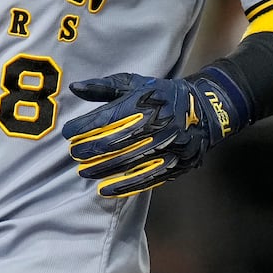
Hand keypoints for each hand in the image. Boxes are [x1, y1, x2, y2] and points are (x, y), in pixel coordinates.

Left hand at [60, 67, 246, 197]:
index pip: (106, 119)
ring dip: (101, 170)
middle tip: (73, 154)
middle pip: (114, 143)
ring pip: (127, 163)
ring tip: (83, 172)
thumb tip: (74, 88)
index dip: (84, 128)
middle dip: (89, 150)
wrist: (205, 111)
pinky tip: (105, 189)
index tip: (68, 133)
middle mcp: (155, 127)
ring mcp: (166, 148)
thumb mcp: (134, 84)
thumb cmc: (161, 95)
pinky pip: (145, 179)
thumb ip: (103, 87)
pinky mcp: (174, 165)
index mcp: (143, 104)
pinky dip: (123, 187)